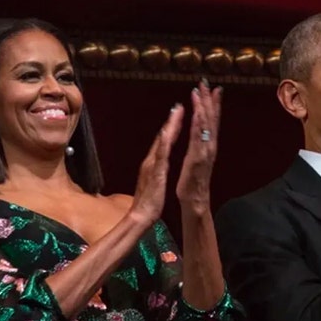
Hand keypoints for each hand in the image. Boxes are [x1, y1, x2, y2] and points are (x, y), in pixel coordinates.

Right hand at [128, 104, 184, 225]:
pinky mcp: (155, 173)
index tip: (179, 113)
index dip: (172, 127)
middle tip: (180, 105)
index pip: (164, 141)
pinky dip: (163, 144)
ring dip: (169, 126)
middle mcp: (151, 160)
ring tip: (176, 111)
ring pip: (161, 142)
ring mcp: (152, 166)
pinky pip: (160, 156)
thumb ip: (156, 169)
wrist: (140, 216)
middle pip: (163, 137)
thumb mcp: (155, 181)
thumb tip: (158, 162)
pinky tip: (167, 133)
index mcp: (154, 163)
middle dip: (172, 121)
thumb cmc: (149, 202)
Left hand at [175, 79, 221, 214]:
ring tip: (202, 92)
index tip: (213, 89)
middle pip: (211, 120)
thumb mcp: (196, 160)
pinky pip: (199, 138)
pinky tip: (198, 112)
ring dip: (204, 108)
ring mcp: (205, 152)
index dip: (212, 105)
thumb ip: (200, 146)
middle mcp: (209, 146)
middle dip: (209, 100)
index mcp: (207, 146)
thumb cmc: (193, 182)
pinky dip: (200, 125)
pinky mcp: (197, 159)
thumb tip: (201, 134)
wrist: (195, 200)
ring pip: (206, 126)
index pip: (211, 122)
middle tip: (207, 83)